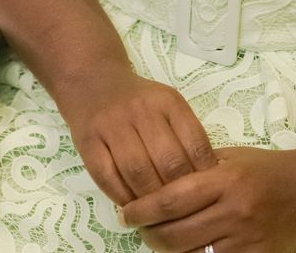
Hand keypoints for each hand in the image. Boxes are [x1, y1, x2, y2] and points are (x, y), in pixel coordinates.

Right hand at [55, 68, 216, 206]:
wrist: (93, 82)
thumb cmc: (138, 102)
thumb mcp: (168, 106)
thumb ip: (187, 136)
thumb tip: (208, 178)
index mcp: (168, 102)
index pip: (195, 144)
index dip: (203, 176)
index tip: (204, 194)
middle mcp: (141, 110)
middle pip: (168, 162)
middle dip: (177, 193)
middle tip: (180, 211)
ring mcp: (112, 124)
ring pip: (137, 172)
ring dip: (149, 200)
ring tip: (156, 213)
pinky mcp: (88, 141)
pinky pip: (107, 177)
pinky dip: (122, 197)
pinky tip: (131, 206)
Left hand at [121, 146, 295, 252]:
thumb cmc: (264, 169)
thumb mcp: (229, 158)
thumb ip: (194, 171)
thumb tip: (152, 187)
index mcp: (226, 180)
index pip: (171, 200)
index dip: (141, 210)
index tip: (126, 212)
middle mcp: (236, 212)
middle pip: (175, 236)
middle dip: (149, 235)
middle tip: (139, 229)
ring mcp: (247, 241)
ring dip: (167, 252)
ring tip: (160, 240)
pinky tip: (188, 251)